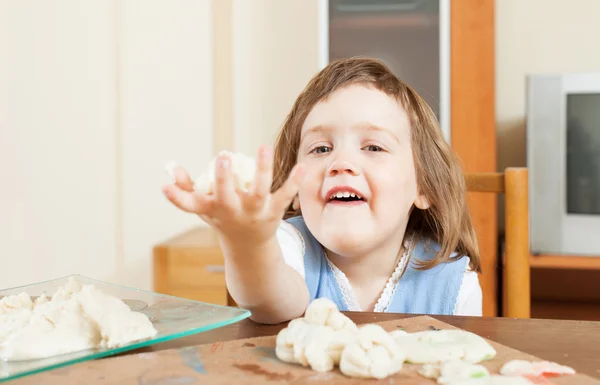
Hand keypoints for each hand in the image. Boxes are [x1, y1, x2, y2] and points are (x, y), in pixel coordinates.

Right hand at [162, 145, 304, 246]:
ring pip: (259, 191)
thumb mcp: (202, 208)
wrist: (249, 248)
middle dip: (224, 178)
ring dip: (263, 169)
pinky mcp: (273, 212)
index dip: (175, 197)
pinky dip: (293, 182)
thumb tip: (171, 168)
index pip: (189, 205)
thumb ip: (185, 189)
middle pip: (226, 196)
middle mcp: (232, 212)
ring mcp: (254, 212)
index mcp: (212, 209)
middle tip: (222, 157)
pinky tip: (301, 166)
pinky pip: (284, 196)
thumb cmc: (222, 219)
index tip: (164, 186)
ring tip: (263, 147)